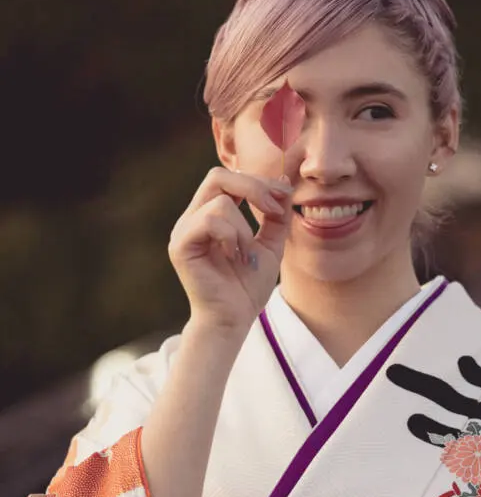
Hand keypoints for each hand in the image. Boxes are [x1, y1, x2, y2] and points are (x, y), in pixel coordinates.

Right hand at [168, 167, 291, 333]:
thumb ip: (276, 217)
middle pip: (218, 176)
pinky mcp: (181, 245)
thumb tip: (283, 183)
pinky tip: (234, 257)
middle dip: (253, 188)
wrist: (233, 320)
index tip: (284, 196)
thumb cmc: (247, 288)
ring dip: (244, 229)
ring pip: (220, 201)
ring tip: (246, 255)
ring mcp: (184, 231)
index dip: (258, 181)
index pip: (229, 179)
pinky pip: (209, 220)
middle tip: (273, 211)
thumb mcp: (270, 246)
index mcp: (210, 215)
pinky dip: (230, 236)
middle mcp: (193, 218)